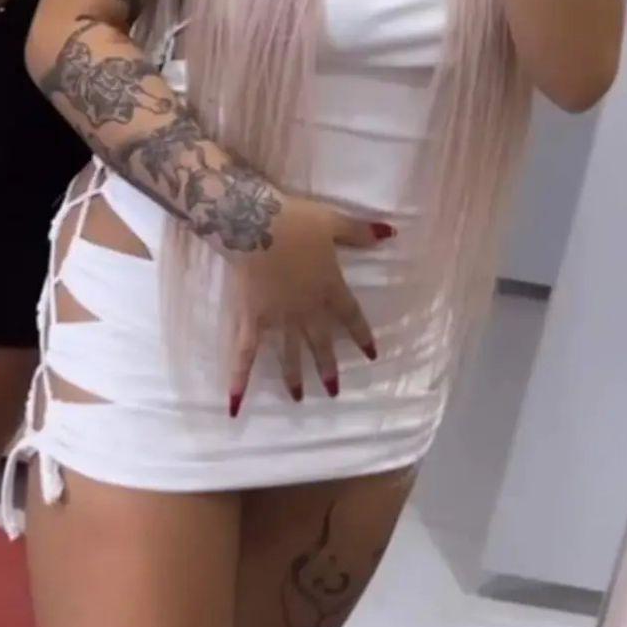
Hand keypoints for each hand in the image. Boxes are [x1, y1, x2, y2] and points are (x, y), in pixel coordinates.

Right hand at [226, 193, 394, 413]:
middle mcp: (306, 310)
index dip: (362, 335)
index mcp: (329, 289)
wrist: (254, 224)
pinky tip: (235, 404)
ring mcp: (278, 319)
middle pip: (321, 343)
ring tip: (299, 397)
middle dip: (328, 366)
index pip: (351, 316)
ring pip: (288, 353)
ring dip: (294, 376)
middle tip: (333, 390)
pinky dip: (239, 378)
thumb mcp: (334, 221)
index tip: (372, 354)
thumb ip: (360, 232)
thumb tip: (391, 233)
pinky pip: (244, 354)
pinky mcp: (251, 319)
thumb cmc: (295, 222)